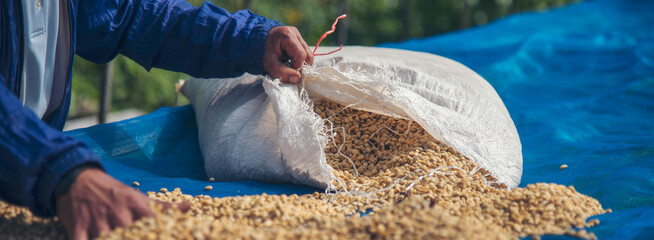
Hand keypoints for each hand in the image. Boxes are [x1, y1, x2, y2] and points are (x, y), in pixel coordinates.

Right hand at [55, 168, 190, 239]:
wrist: (79, 179)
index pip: (154, 224)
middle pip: (131, 235)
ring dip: (112, 239)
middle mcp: (119, 214)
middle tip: (132, 236)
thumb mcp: (139, 196)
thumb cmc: (114, 192)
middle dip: (132, 236)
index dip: (158, 232)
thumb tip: (189, 206)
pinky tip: (94, 239)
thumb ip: (164, 207)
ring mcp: (98, 221)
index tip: (164, 235)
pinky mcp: (78, 227)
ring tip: (118, 237)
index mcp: (136, 206)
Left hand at [263, 26, 313, 83]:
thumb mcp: (270, 65)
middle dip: (301, 65)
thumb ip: (283, 73)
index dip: (298, 66)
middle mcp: (294, 33)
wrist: (260, 43)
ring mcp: (298, 35)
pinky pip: (307, 53)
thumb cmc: (265, 54)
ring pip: (309, 54)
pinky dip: (302, 60)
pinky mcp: (300, 39)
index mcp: (286, 35)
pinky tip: (293, 61)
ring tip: (292, 65)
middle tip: (292, 69)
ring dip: (303, 63)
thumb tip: (298, 78)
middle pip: (308, 54)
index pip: (301, 54)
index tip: (290, 71)